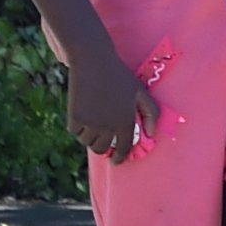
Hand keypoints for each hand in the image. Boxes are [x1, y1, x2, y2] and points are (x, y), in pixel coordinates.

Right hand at [62, 39, 153, 161]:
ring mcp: (90, 123)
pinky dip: (78, 128)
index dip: (120, 157)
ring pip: (87, 142)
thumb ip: (151, 113)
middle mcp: (108, 126)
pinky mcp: (75, 117)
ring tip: (95, 124)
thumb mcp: (141, 93)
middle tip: (104, 140)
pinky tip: (84, 117)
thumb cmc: (120, 78)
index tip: (116, 161)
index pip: (124, 148)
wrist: (94, 63)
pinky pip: (75, 132)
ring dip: (90, 137)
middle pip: (102, 149)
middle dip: (104, 146)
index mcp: (126, 122)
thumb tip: (150, 133)